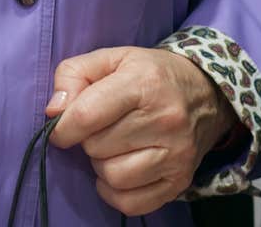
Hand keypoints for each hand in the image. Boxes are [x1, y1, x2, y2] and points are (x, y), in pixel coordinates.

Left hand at [44, 45, 240, 216]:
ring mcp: (176, 154)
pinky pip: (131, 203)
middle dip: (88, 140)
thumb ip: (73, 75)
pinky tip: (119, 171)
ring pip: (113, 177)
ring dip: (102, 166)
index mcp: (143, 84)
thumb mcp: (111, 58)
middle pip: (97, 147)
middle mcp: (165, 120)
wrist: (206, 93)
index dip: (63, 127)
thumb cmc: (150, 74)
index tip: (62, 129)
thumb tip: (54, 112)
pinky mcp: (180, 181)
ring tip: (112, 149)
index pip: (87, 115)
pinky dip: (115, 192)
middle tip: (100, 130)